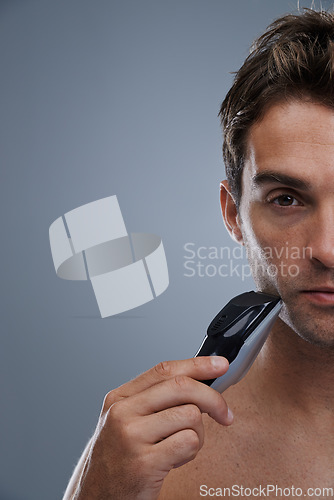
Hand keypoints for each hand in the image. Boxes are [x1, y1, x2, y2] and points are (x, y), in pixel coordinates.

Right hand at [72, 357, 232, 499]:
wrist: (95, 497)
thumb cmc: (119, 458)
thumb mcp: (127, 421)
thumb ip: (154, 400)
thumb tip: (200, 382)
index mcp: (120, 397)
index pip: (165, 370)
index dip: (197, 365)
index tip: (220, 365)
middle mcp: (123, 412)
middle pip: (182, 387)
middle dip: (213, 399)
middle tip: (226, 415)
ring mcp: (131, 436)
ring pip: (190, 416)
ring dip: (198, 435)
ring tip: (181, 447)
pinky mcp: (144, 463)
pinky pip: (189, 443)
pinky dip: (191, 452)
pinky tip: (175, 460)